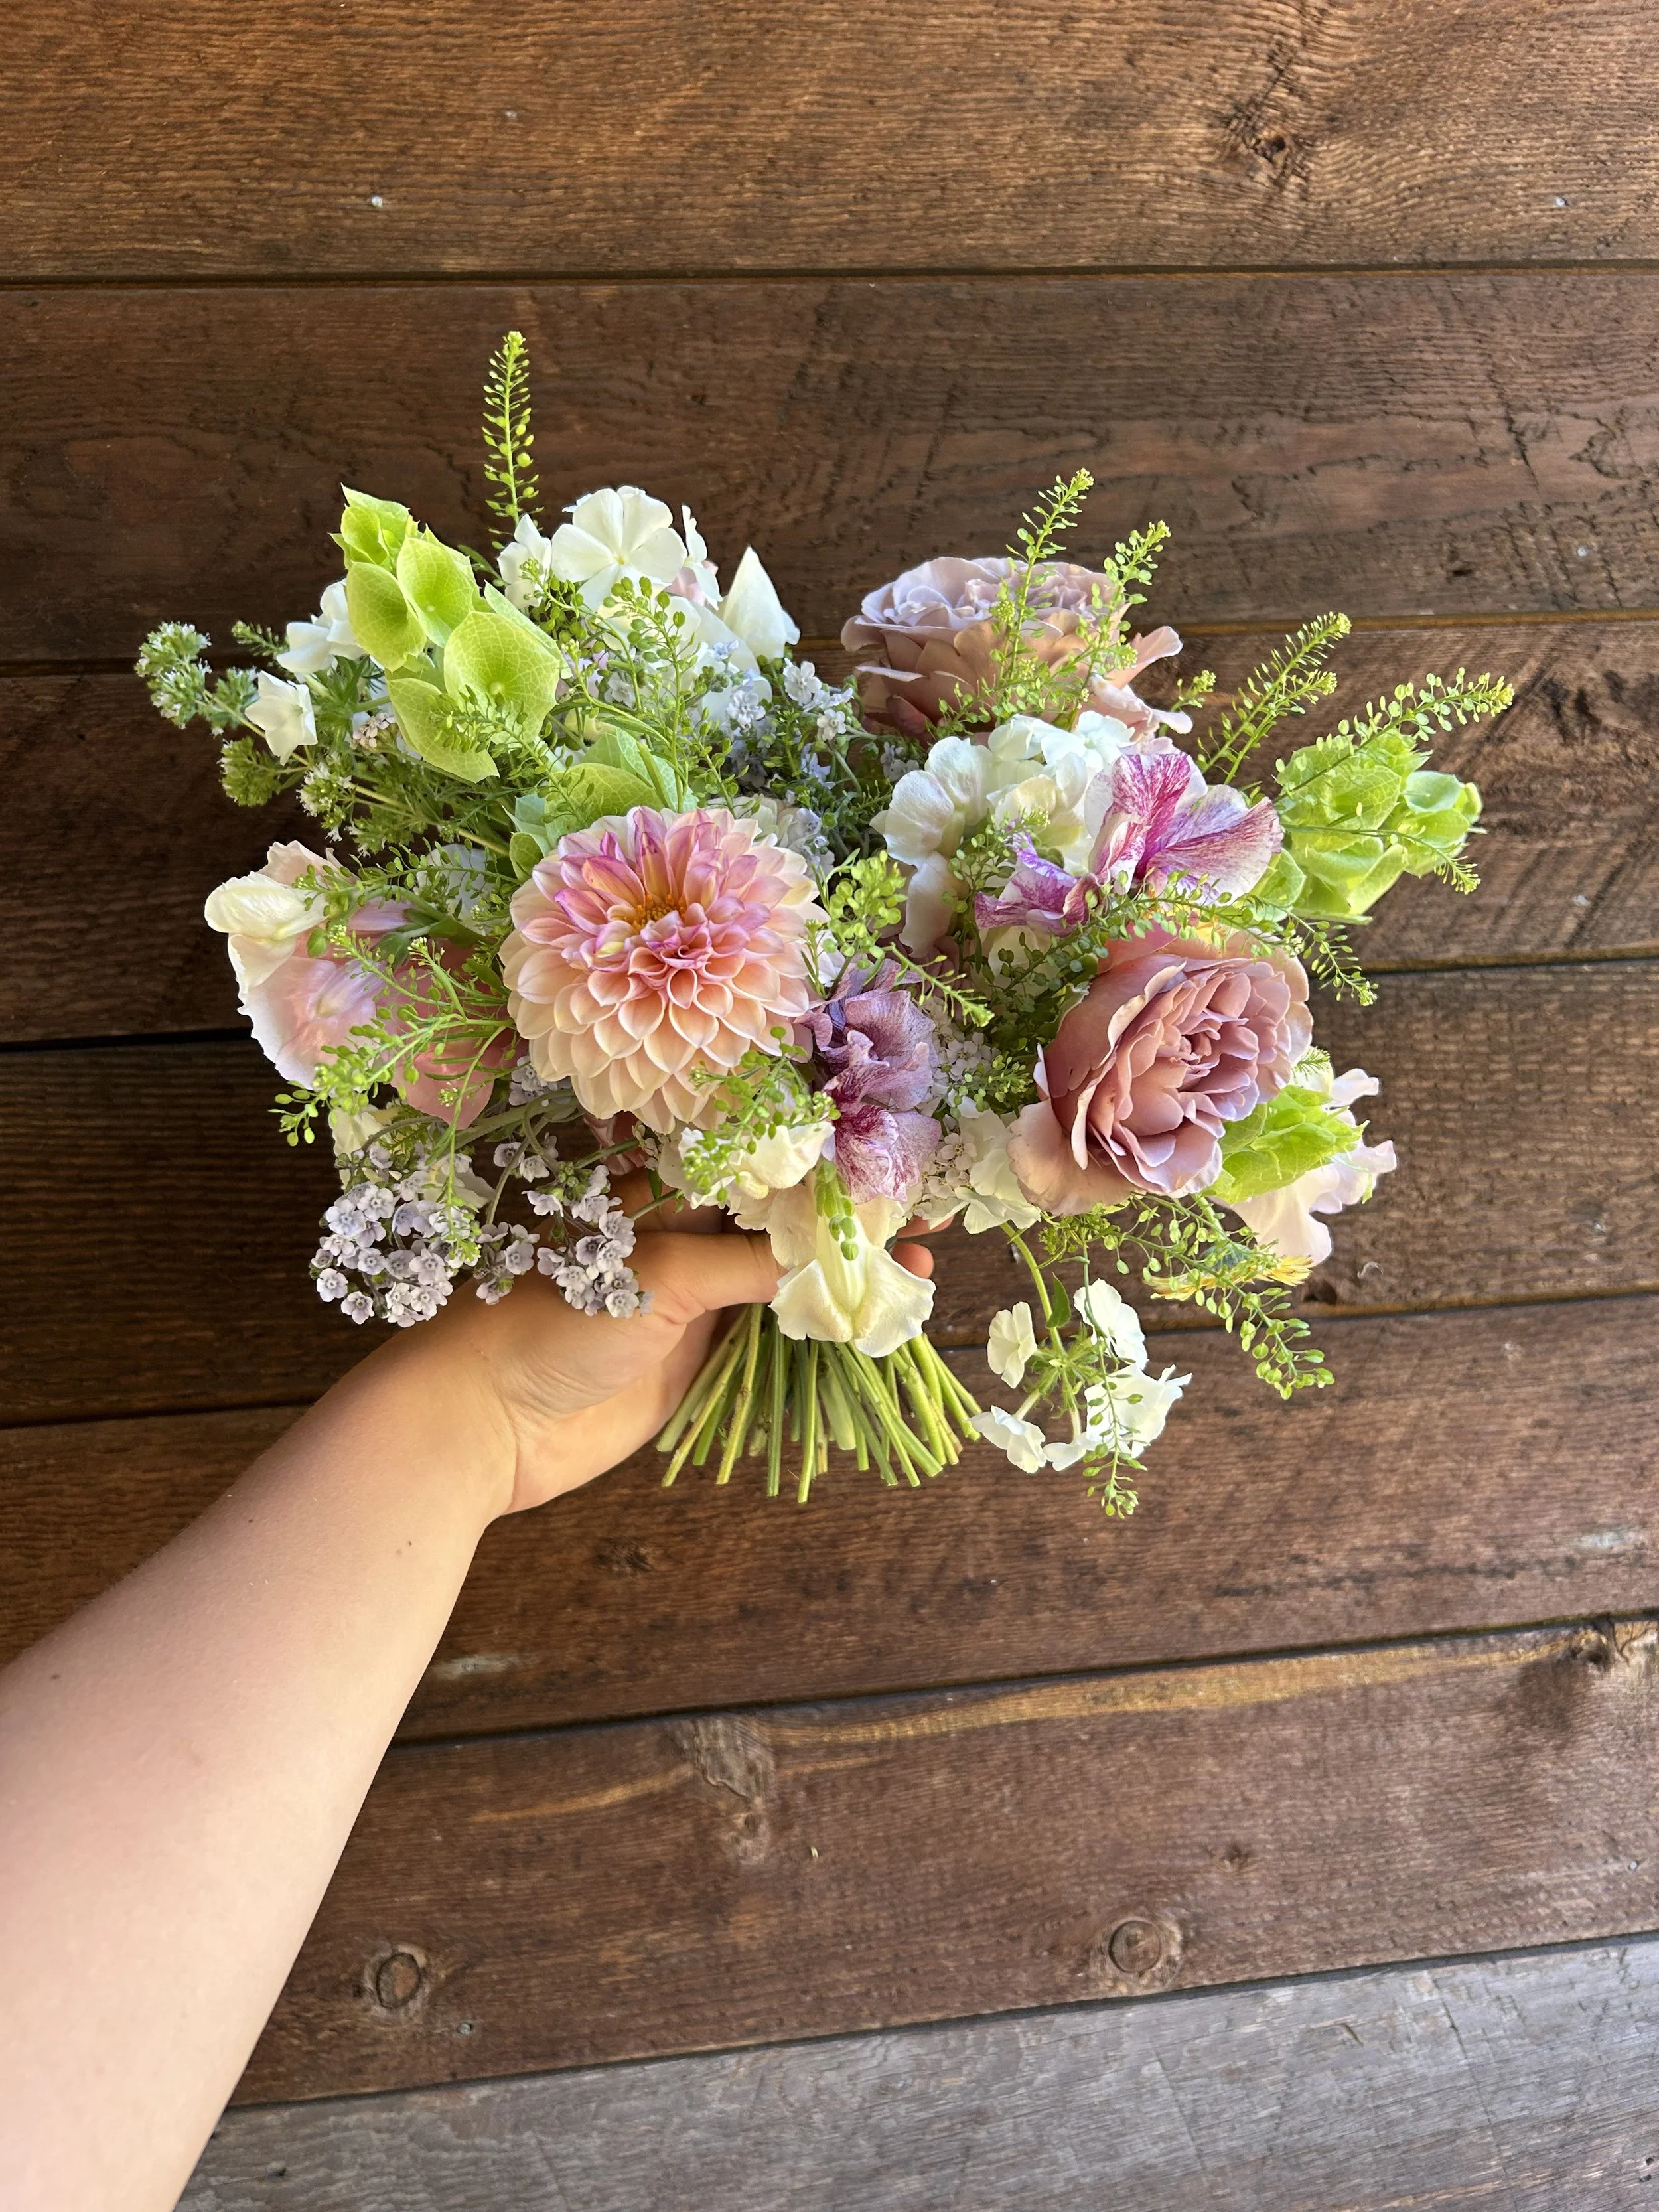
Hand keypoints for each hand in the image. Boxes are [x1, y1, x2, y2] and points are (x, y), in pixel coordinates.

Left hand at [387, 1205, 937, 1518]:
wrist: (486, 1424)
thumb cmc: (551, 1321)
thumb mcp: (658, 1275)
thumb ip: (745, 1262)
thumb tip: (829, 1254)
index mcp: (656, 1185)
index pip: (755, 1156)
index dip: (821, 1156)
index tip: (889, 1154)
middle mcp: (678, 1230)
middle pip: (778, 1213)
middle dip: (847, 1214)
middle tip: (925, 1211)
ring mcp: (691, 1295)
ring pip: (784, 1272)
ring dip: (845, 1270)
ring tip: (920, 1264)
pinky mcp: (696, 1354)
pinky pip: (770, 1331)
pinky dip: (820, 1324)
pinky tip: (871, 1317)